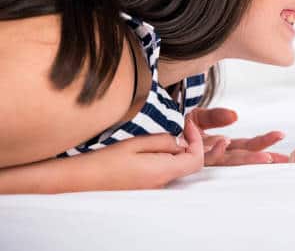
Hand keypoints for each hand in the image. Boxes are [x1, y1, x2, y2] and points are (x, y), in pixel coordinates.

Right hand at [70, 117, 209, 190]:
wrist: (80, 180)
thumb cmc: (104, 160)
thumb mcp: (136, 143)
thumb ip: (163, 142)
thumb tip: (181, 142)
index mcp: (161, 171)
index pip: (196, 159)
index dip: (198, 140)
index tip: (188, 123)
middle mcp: (161, 183)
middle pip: (189, 164)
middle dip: (192, 143)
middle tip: (185, 125)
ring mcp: (153, 187)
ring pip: (178, 167)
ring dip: (179, 149)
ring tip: (170, 131)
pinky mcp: (145, 187)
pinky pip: (165, 170)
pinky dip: (168, 157)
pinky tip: (156, 145)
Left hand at [187, 107, 287, 165]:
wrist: (151, 127)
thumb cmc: (177, 125)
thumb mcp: (200, 116)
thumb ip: (217, 116)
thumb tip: (235, 116)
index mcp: (220, 144)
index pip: (245, 145)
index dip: (263, 143)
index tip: (280, 138)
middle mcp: (213, 152)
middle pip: (242, 154)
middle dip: (263, 156)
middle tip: (283, 159)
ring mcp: (201, 155)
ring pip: (228, 158)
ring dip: (247, 157)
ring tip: (266, 158)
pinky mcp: (188, 154)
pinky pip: (203, 153)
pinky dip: (215, 148)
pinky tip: (226, 142)